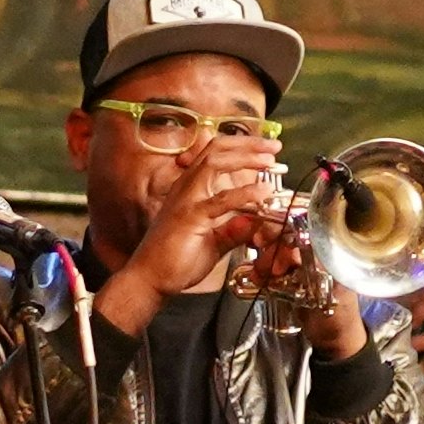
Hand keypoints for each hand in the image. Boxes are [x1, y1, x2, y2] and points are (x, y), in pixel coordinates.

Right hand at [91, 127, 286, 335]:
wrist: (149, 279)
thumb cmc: (174, 260)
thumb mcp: (213, 242)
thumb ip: (233, 230)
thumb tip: (255, 221)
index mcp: (190, 188)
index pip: (214, 154)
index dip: (241, 146)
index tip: (265, 149)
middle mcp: (186, 187)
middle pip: (216, 149)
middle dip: (247, 144)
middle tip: (274, 146)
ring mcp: (186, 200)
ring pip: (215, 162)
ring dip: (245, 158)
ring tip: (269, 161)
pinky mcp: (190, 217)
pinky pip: (220, 199)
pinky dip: (245, 193)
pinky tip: (263, 193)